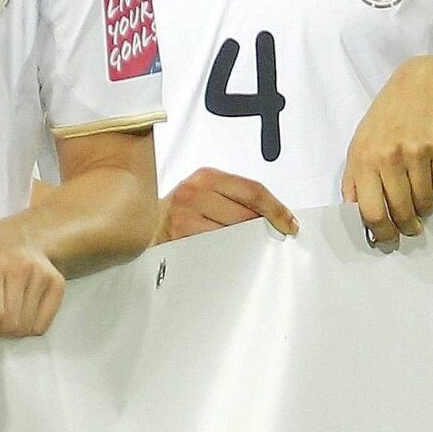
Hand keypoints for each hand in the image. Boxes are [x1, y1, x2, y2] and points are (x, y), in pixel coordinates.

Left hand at [0, 222, 67, 342]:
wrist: (24, 235)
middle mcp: (20, 270)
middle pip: (11, 324)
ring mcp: (42, 278)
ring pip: (26, 328)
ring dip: (12, 332)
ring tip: (5, 318)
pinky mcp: (57, 285)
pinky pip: (42, 325)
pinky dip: (29, 329)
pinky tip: (21, 315)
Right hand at [161, 168, 299, 241]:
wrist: (144, 225)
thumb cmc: (181, 211)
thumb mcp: (208, 194)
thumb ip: (236, 199)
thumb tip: (275, 216)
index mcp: (208, 177)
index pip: (254, 191)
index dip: (277, 209)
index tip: (288, 223)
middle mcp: (195, 192)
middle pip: (246, 215)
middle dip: (261, 230)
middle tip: (266, 239)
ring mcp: (185, 215)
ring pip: (233, 234)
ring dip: (245, 245)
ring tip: (240, 246)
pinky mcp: (179, 237)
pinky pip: (216, 249)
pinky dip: (227, 254)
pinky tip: (225, 254)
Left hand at [342, 56, 432, 250]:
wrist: (424, 84)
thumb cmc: (390, 117)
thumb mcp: (362, 143)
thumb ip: (356, 179)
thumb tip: (356, 214)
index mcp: (364, 158)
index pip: (370, 211)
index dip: (381, 233)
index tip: (388, 240)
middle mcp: (389, 155)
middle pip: (401, 212)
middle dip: (408, 227)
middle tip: (411, 229)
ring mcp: (417, 150)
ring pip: (425, 202)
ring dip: (425, 207)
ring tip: (421, 195)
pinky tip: (432, 170)